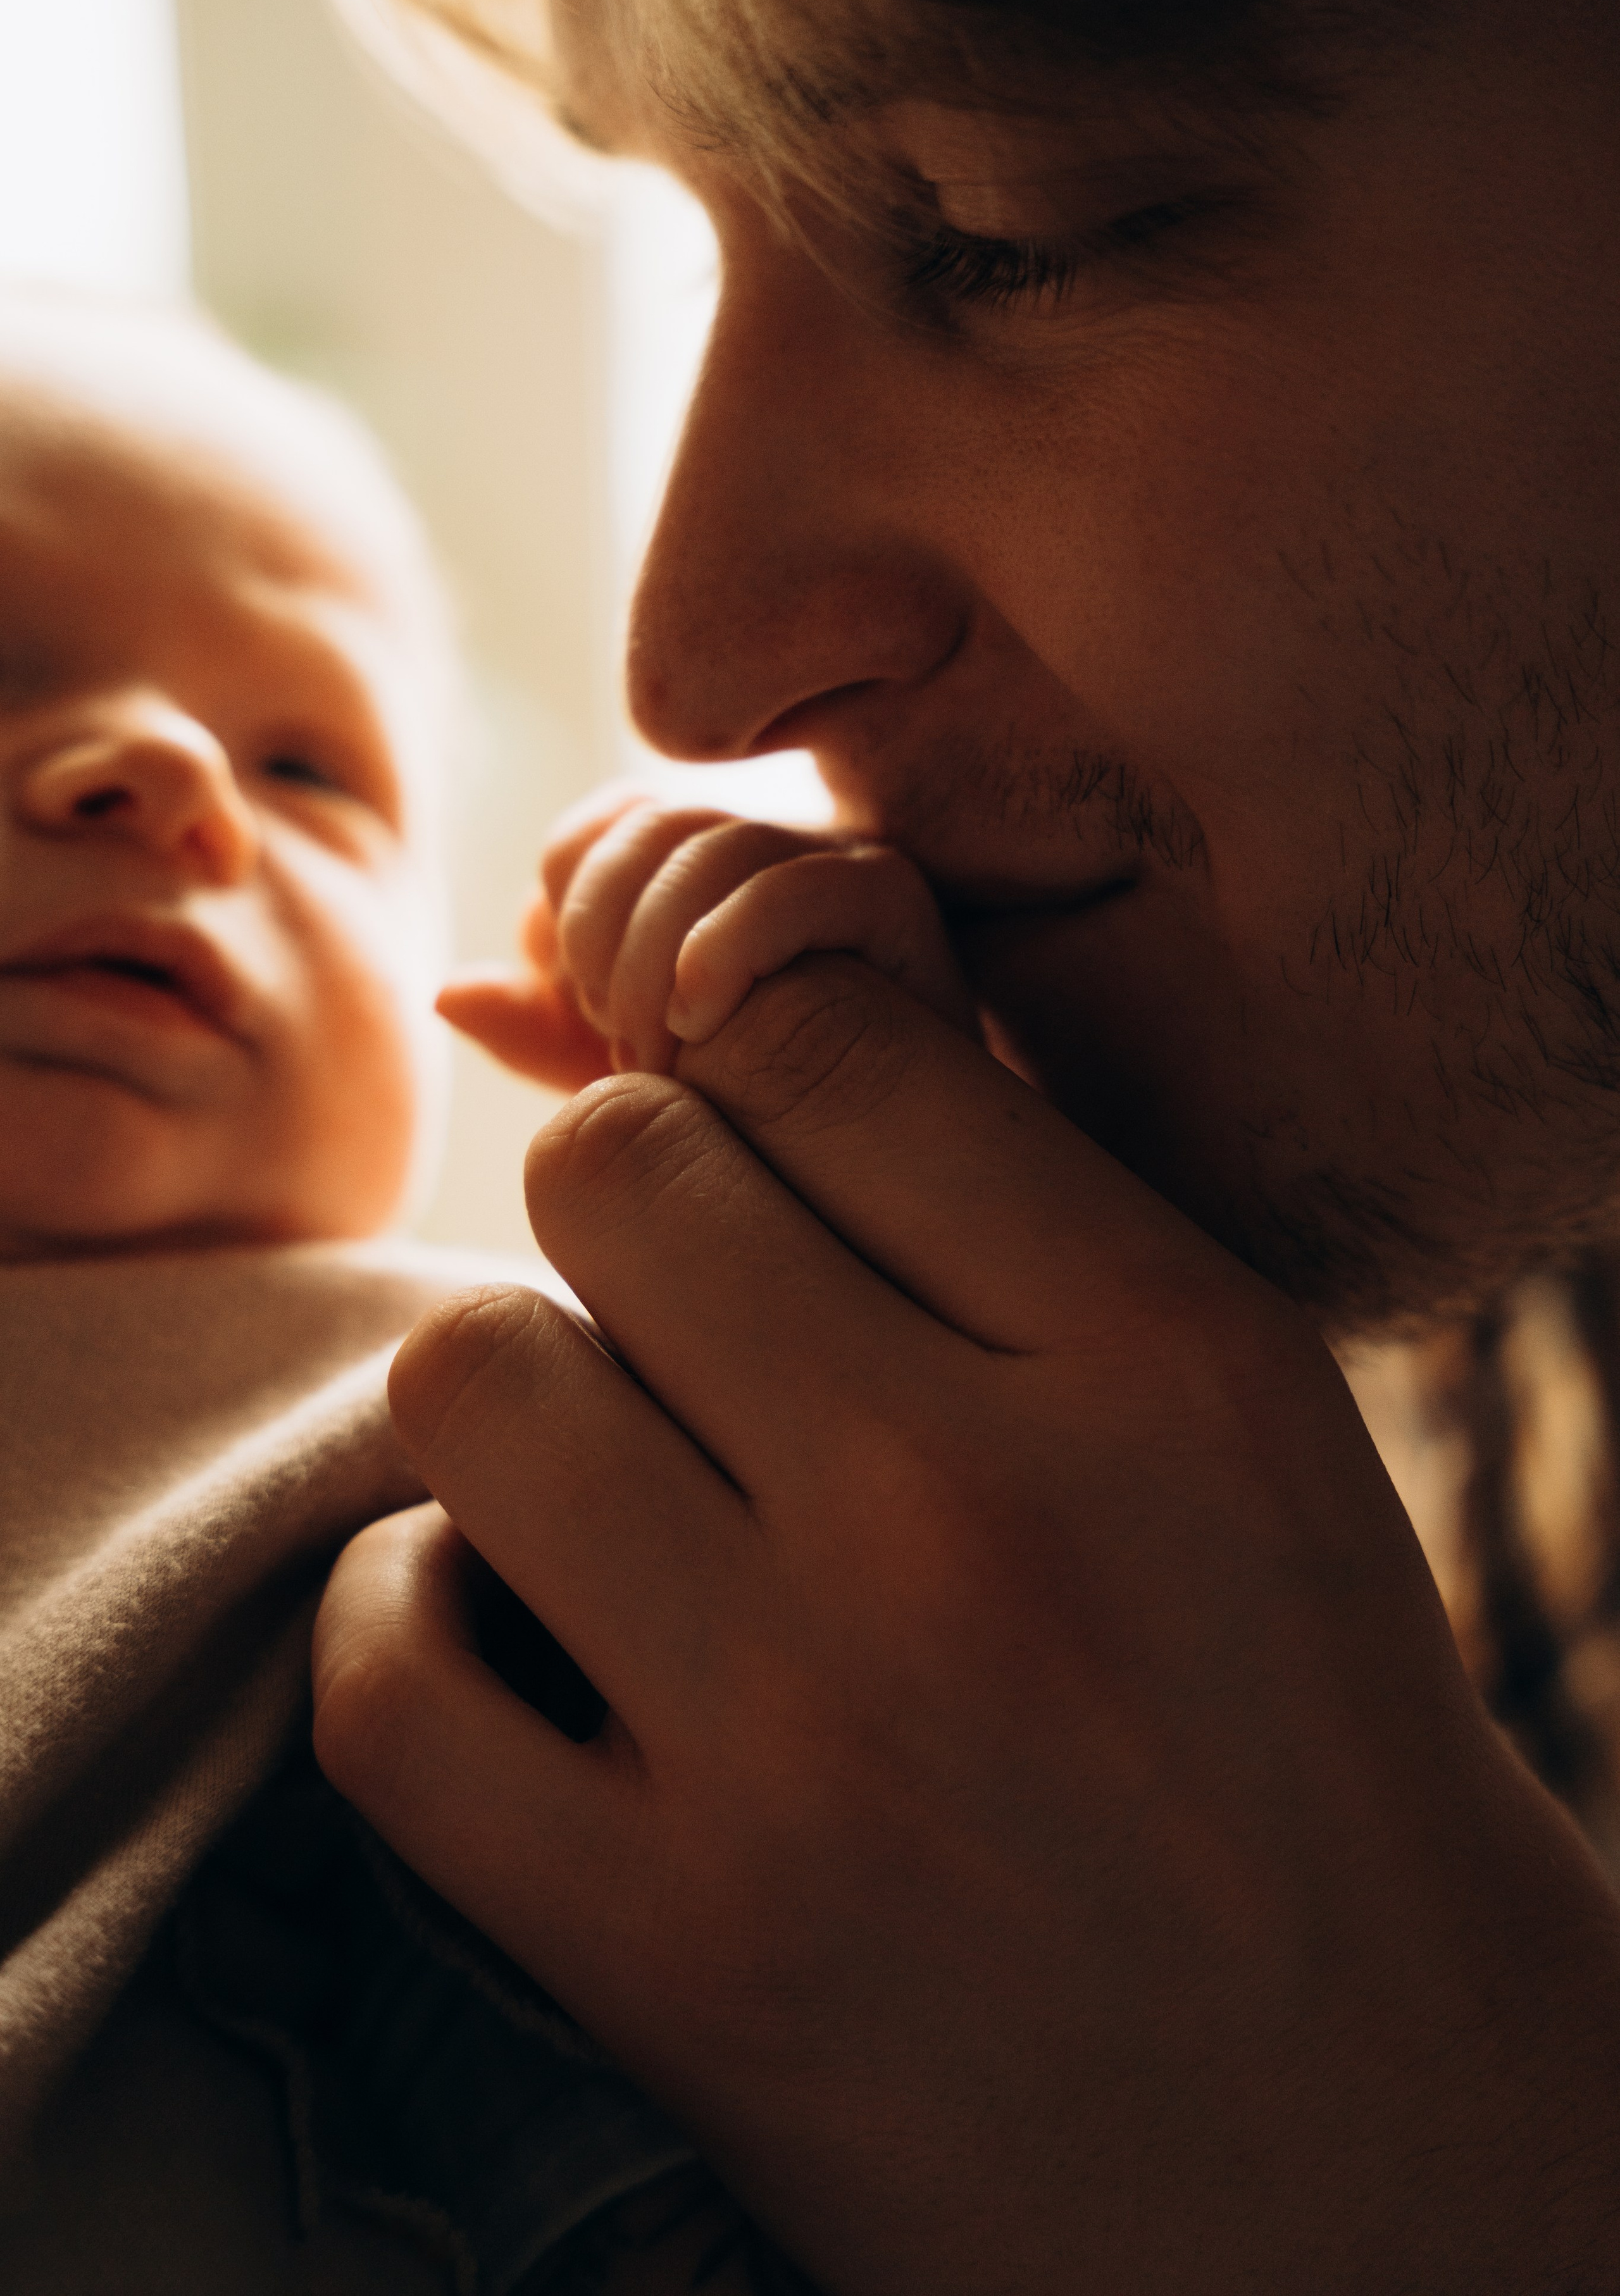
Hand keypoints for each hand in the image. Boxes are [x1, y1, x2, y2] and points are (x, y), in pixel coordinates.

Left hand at [313, 960, 1619, 2293]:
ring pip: (468, 1377)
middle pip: (615, 1168)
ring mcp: (803, 1746)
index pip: (823, 1036)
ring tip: (620, 1480)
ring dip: (524, 1405)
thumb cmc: (1290, 1737)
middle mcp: (974, 1524)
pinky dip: (417, 1619)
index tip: (766, 1147)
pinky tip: (530, 1638)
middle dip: (639, 1212)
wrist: (1358, 2154)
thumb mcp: (1235, 1417)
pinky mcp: (665, 1953)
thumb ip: (1010, 1208)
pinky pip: (384, 1665)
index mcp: (1161, 1360)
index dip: (754, 1055)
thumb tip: (728, 1019)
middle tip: (702, 1324)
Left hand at [437, 793, 975, 1083]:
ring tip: (674, 1062)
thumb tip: (447, 990)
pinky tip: (707, 1023)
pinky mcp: (895, 901)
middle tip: (624, 1057)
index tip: (582, 1023)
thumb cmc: (766, 1132)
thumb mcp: (634, 1088)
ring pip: (707, 846)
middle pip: (643, 826)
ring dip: (658, 961)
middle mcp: (761, 843)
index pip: (586, 837)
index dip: (563, 924)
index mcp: (690, 867)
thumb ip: (541, 1039)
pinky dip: (727, 947)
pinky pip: (793, 882)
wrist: (899, 1182)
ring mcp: (831, 863)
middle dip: (604, 943)